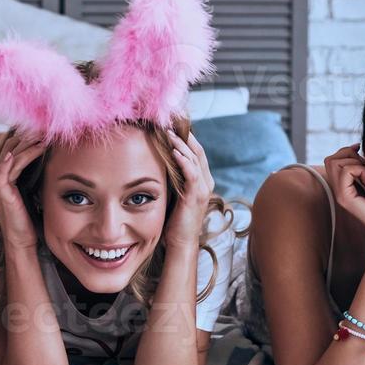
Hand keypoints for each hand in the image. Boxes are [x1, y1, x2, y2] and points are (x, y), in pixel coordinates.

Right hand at [0, 131, 45, 254]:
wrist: (23, 240)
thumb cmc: (30, 218)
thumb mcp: (33, 192)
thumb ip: (35, 176)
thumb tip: (52, 161)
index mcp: (4, 176)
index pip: (12, 148)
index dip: (27, 137)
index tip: (45, 130)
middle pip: (10, 147)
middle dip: (28, 136)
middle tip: (46, 128)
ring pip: (10, 155)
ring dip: (28, 144)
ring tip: (44, 136)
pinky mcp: (0, 191)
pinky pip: (8, 169)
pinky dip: (18, 157)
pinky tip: (32, 149)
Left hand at [164, 129, 213, 248]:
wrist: (180, 241)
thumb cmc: (174, 218)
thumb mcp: (174, 192)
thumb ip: (172, 177)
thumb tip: (158, 161)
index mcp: (202, 180)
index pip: (196, 152)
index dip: (186, 138)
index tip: (172, 125)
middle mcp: (206, 181)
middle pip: (198, 151)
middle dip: (184, 136)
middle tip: (169, 123)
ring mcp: (203, 189)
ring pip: (195, 159)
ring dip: (181, 144)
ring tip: (169, 133)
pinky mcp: (196, 196)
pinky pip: (192, 173)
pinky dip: (184, 161)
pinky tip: (174, 152)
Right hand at [323, 144, 364, 246]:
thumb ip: (364, 165)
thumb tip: (355, 146)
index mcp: (343, 185)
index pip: (333, 158)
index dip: (348, 152)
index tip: (364, 158)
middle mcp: (338, 189)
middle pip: (331, 159)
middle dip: (350, 156)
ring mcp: (339, 194)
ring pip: (335, 162)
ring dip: (356, 163)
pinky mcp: (344, 198)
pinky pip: (346, 170)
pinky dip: (360, 170)